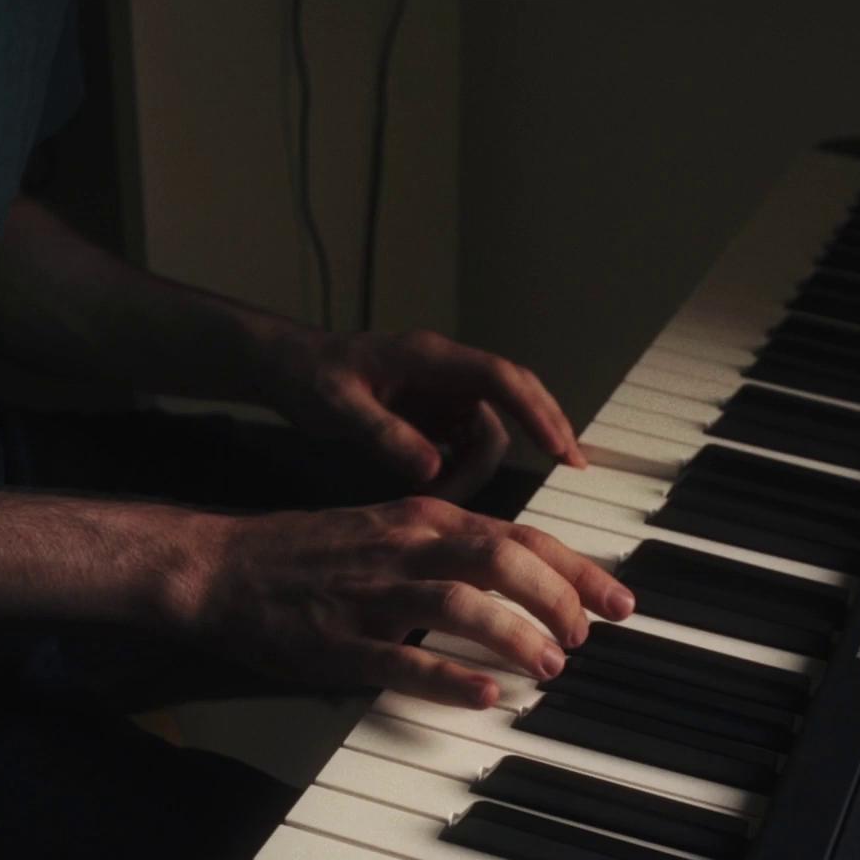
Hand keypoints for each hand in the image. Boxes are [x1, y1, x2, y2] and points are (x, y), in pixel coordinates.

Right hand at [179, 496, 635, 708]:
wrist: (219, 566)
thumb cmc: (309, 553)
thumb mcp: (391, 529)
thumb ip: (453, 545)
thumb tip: (524, 573)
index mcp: (425, 520)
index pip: (521, 537)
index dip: (577, 570)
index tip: (620, 600)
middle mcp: (406, 548)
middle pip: (504, 562)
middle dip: (559, 600)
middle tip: (587, 637)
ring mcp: (372, 595)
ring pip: (462, 605)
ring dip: (516, 637)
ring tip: (548, 667)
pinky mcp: (339, 642)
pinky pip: (403, 660)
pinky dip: (450, 679)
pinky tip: (485, 697)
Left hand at [265, 328, 587, 501]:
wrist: (287, 367)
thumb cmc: (309, 377)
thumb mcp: (337, 407)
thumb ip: (384, 436)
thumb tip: (431, 469)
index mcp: (430, 359)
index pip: (500, 379)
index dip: (536, 411)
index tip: (560, 447)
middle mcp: (446, 372)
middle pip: (516, 396)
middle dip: (544, 429)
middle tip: (572, 466)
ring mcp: (443, 393)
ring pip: (488, 431)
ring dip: (477, 469)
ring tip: (440, 501)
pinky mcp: (436, 414)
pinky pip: (465, 444)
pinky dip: (460, 471)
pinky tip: (435, 491)